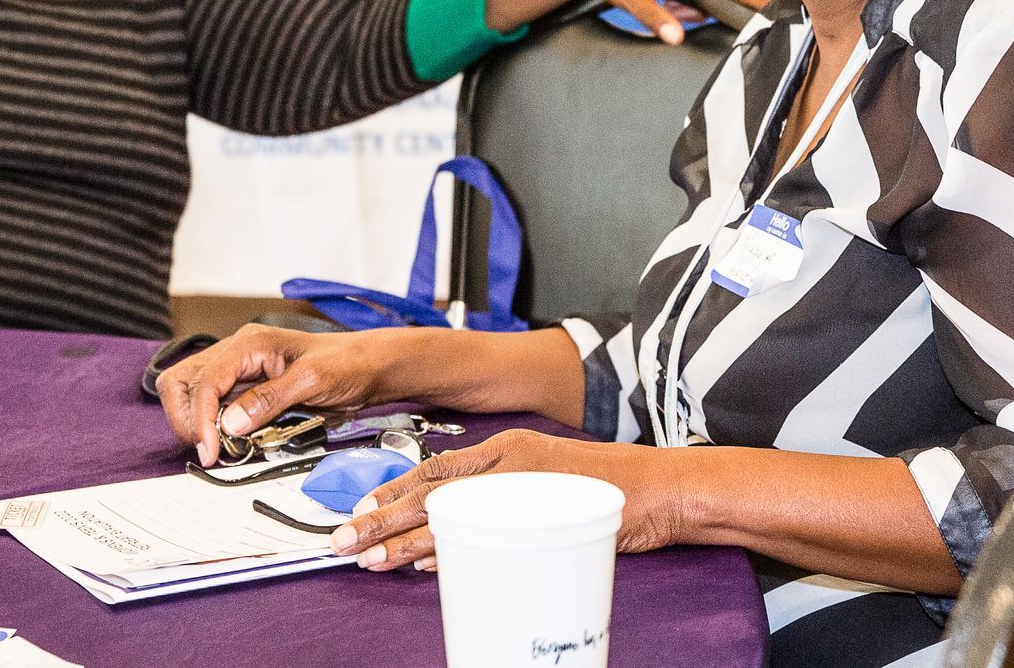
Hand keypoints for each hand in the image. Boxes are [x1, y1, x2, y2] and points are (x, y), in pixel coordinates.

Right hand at [154, 324, 403, 466]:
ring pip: (191, 391)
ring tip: (216, 448)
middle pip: (183, 380)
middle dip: (186, 417)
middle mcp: (238, 351)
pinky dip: (211, 423)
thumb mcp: (313, 381)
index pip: (205, 379)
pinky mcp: (246, 386)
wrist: (369, 365)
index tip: (210, 450)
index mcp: (251, 343)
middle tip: (208, 450)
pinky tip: (228, 440)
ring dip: (195, 422)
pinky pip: (213, 403)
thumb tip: (228, 424)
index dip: (200, 417)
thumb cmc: (347, 363)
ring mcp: (239, 368)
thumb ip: (269, 400)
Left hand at [329, 429, 691, 570]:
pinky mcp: (545, 508)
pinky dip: (453, 548)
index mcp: (508, 449)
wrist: (667, 488)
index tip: (360, 508)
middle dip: (382, 517)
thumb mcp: (547, 487)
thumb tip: (454, 539)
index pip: (436, 468)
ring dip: (405, 538)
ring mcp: (526, 483)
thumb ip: (503, 503)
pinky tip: (425, 564)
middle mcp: (510, 459)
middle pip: (430, 489)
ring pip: (449, 511)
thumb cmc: (611, 492)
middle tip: (345, 538)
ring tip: (370, 557)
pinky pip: (488, 531)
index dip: (393, 489)